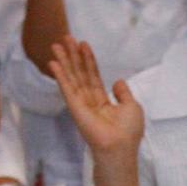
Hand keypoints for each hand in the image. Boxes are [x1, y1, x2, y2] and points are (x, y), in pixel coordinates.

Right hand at [48, 38, 146, 160]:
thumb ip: (123, 93)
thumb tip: (118, 81)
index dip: (88, 60)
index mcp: (103, 102)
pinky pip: (66, 88)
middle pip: (79, 74)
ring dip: (64, 61)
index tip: (83, 44)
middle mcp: (90, 102)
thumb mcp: (132, 107)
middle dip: (73, 56)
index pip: (94, 77)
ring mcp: (80, 104)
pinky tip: (53, 63)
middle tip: (65, 38)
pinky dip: (60, 75)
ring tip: (56, 45)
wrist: (120, 147)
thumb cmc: (128, 132)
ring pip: (71, 78)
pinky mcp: (74, 108)